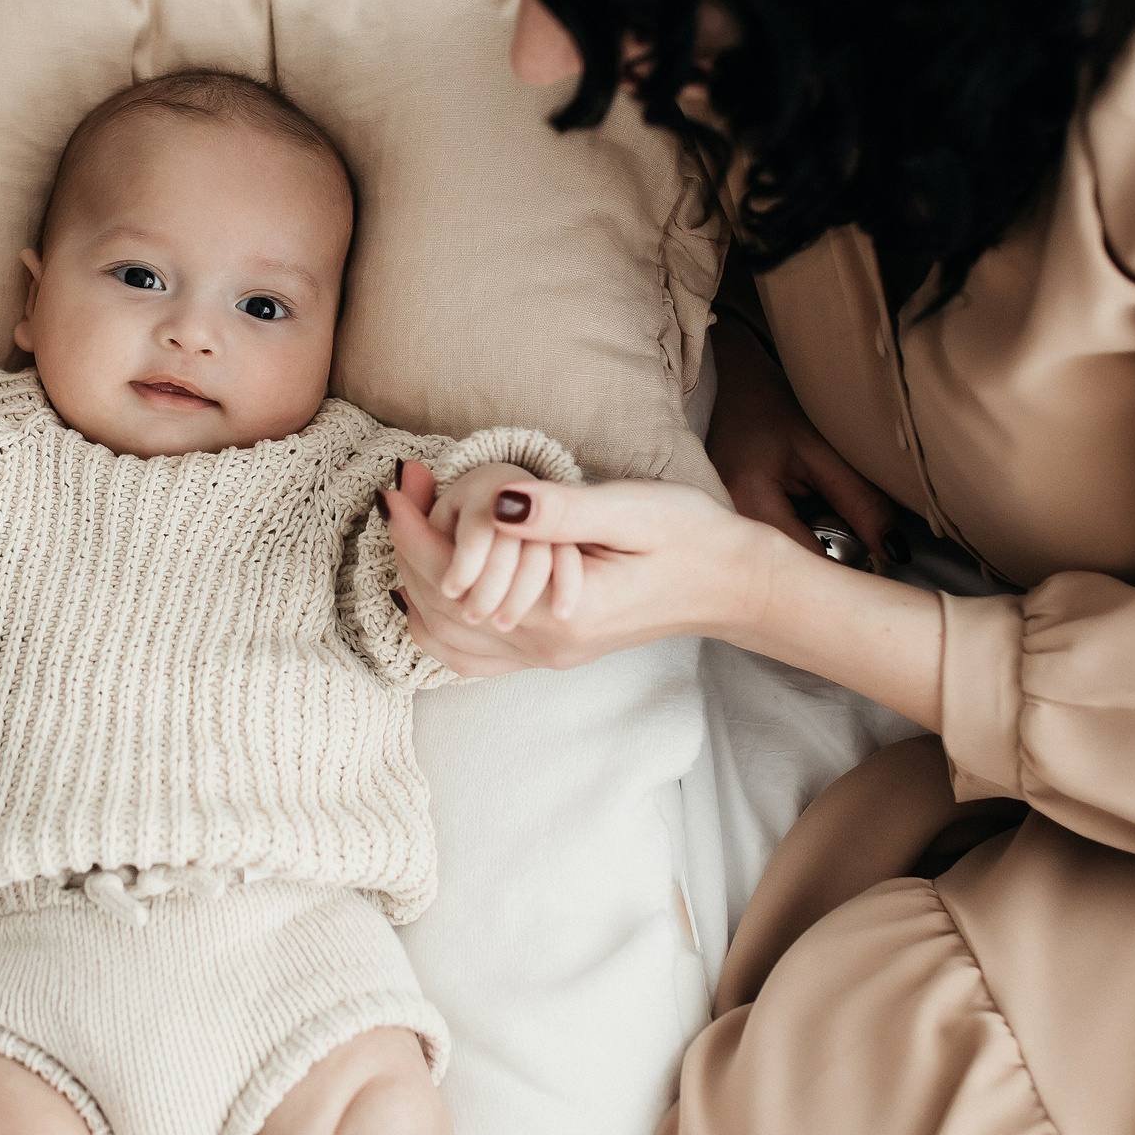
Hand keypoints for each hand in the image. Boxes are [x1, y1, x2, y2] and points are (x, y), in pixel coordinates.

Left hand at [385, 463, 765, 677]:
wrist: (733, 583)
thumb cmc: (690, 537)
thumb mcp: (629, 510)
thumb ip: (560, 511)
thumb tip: (496, 502)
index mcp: (557, 613)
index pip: (454, 576)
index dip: (415, 526)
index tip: (401, 479)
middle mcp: (543, 646)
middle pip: (440, 606)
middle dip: (408, 543)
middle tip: (401, 486)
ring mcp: (545, 655)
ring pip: (446, 637)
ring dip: (416, 581)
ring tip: (409, 524)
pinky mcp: (551, 650)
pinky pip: (472, 656)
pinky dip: (437, 624)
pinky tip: (430, 587)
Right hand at [706, 321, 901, 567]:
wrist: (730, 388)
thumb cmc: (772, 407)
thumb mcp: (823, 448)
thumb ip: (860, 502)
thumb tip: (892, 552)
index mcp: (748, 496)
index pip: (804, 562)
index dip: (846, 572)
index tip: (877, 566)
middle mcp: (722, 522)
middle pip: (785, 575)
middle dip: (826, 565)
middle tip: (847, 537)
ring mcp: (716, 530)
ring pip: (774, 571)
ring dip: (808, 559)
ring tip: (819, 523)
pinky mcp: (720, 533)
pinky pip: (762, 561)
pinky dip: (791, 551)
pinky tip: (798, 527)